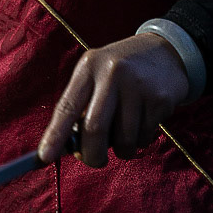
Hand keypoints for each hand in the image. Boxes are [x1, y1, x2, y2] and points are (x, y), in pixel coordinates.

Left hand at [37, 33, 189, 167]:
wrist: (167, 52)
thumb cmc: (122, 72)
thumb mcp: (97, 74)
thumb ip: (82, 106)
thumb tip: (69, 148)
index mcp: (89, 67)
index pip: (67, 106)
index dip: (54, 135)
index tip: (45, 157)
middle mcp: (111, 73)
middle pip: (94, 129)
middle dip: (92, 155)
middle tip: (96, 160)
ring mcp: (137, 86)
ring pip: (123, 140)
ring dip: (122, 149)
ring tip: (126, 133)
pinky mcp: (160, 99)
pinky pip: (144, 138)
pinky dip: (141, 141)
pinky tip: (144, 121)